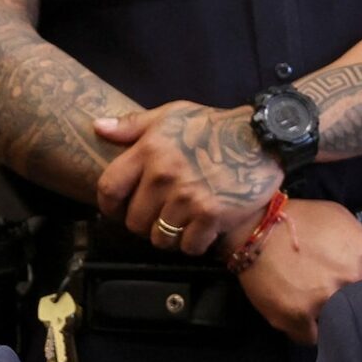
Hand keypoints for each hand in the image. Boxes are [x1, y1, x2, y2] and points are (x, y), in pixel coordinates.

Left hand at [95, 101, 282, 255]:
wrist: (263, 139)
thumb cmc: (216, 126)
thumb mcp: (173, 115)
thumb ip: (133, 124)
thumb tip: (98, 127)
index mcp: (149, 151)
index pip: (109, 189)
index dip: (109, 206)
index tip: (119, 210)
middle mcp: (165, 176)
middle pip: (135, 221)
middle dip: (144, 225)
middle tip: (159, 219)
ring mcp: (189, 198)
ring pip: (161, 238)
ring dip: (169, 238)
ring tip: (180, 227)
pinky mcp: (213, 215)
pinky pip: (190, 246)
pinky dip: (194, 245)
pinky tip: (202, 233)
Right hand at [232, 199, 361, 343]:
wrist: (255, 227)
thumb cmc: (299, 219)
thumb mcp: (341, 219)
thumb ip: (361, 246)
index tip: (354, 289)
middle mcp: (349, 278)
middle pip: (358, 304)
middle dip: (347, 302)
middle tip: (331, 297)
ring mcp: (325, 299)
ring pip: (336, 323)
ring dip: (326, 318)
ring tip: (312, 308)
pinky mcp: (298, 316)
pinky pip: (309, 337)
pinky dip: (305, 331)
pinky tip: (299, 320)